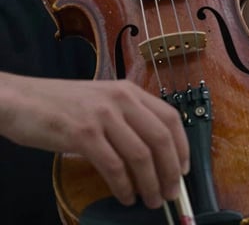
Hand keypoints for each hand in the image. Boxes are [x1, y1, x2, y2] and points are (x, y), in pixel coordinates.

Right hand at [0, 73, 188, 208]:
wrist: (23, 100)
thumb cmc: (62, 104)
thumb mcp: (101, 101)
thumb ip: (126, 117)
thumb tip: (152, 153)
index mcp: (128, 90)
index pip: (169, 117)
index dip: (182, 146)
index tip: (183, 169)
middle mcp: (120, 99)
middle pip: (160, 138)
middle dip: (171, 171)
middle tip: (171, 193)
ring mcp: (102, 116)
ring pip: (141, 155)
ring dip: (150, 184)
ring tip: (150, 200)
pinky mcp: (83, 134)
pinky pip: (114, 166)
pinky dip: (124, 186)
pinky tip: (125, 196)